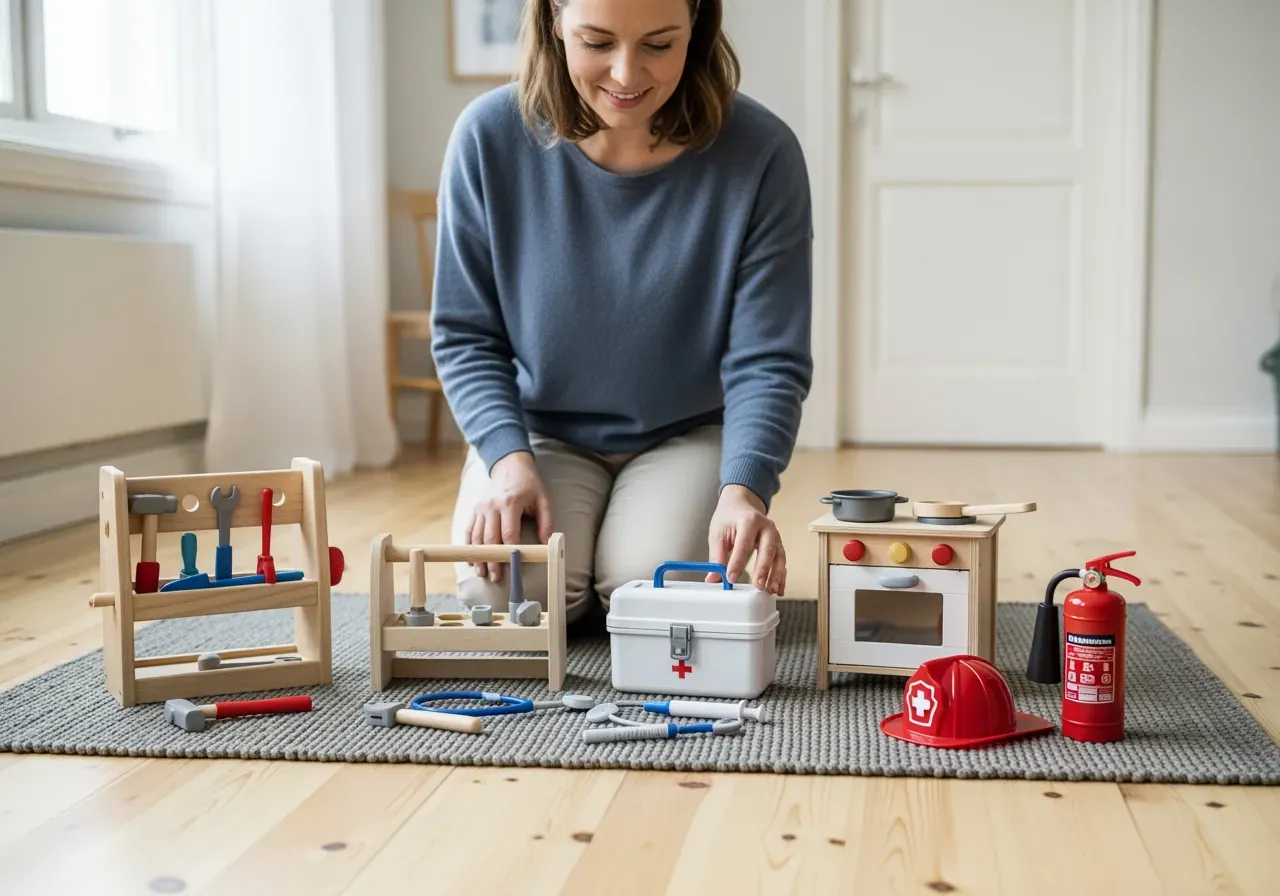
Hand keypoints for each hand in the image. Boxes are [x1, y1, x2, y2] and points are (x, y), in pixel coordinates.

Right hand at [466, 451, 553, 582]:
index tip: (514, 567)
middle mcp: (492, 506)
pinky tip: (472, 559)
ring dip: (478, 556)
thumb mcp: (542, 500)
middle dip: (492, 560)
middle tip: (496, 577)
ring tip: (482, 573)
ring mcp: (481, 508)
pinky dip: (469, 546)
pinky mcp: (475, 509)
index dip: (511, 552)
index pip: (509, 533)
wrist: (509, 465)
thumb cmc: (529, 484)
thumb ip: (547, 522)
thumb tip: (546, 545)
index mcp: (510, 503)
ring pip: (477, 537)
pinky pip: (469, 530)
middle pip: (490, 539)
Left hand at [706, 484, 785, 594]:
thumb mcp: (718, 533)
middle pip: (767, 549)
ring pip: (779, 556)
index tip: (731, 578)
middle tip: (758, 586)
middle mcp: (766, 526)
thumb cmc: (729, 518)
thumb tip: (713, 578)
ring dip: (777, 575)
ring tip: (771, 591)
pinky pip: (782, 560)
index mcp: (748, 520)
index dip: (737, 562)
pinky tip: (779, 589)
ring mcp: (775, 535)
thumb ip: (716, 557)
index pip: (744, 544)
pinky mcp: (778, 544)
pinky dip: (782, 576)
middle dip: (763, 569)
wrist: (741, 504)